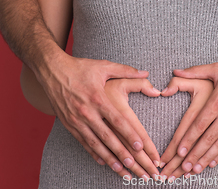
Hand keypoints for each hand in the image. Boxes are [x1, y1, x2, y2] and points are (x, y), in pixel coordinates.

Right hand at [36, 50, 159, 178]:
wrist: (53, 71)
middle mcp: (87, 112)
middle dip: (121, 152)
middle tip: (134, 165)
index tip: (140, 146)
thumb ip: (126, 71)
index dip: (129, 134)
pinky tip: (103, 161)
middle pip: (107, 136)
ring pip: (95, 143)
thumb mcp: (104, 66)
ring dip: (109, 157)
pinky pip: (83, 142)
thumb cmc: (81, 68)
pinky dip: (94, 153)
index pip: (117, 120)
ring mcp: (77, 120)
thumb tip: (146, 73)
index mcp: (98, 98)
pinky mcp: (69, 124)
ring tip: (121, 169)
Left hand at [169, 59, 217, 174]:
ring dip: (207, 158)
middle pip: (208, 139)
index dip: (189, 140)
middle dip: (195, 155)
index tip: (179, 152)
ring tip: (195, 170)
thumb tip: (176, 71)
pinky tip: (213, 162)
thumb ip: (195, 71)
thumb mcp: (217, 68)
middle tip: (184, 168)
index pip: (200, 125)